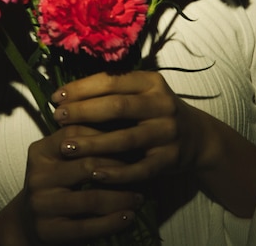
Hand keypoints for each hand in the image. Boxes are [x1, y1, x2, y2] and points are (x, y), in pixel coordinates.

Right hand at [22, 124, 142, 243]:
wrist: (25, 222)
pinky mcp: (47, 230)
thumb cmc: (54, 184)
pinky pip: (87, 226)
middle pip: (87, 164)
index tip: (133, 136)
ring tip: (139, 197)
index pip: (77, 134)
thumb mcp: (59, 159)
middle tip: (143, 168)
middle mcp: (38, 174)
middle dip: (120, 167)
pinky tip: (128, 216)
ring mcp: (41, 204)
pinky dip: (112, 221)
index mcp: (41, 150)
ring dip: (121, 197)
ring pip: (91, 197)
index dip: (107, 135)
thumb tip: (125, 127)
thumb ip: (82, 143)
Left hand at [50, 70, 255, 218]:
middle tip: (57, 118)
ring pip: (125, 138)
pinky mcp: (170, 160)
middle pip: (116, 106)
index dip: (81, 89)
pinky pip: (139, 169)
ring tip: (65, 146)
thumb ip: (114, 92)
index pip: (111, 81)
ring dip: (92, 143)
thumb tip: (67, 95)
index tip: (56, 97)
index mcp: (151, 81)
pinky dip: (116, 172)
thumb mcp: (143, 93)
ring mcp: (168, 132)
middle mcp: (162, 103)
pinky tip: (94, 173)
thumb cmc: (157, 111)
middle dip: (82, 111)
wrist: (199, 137)